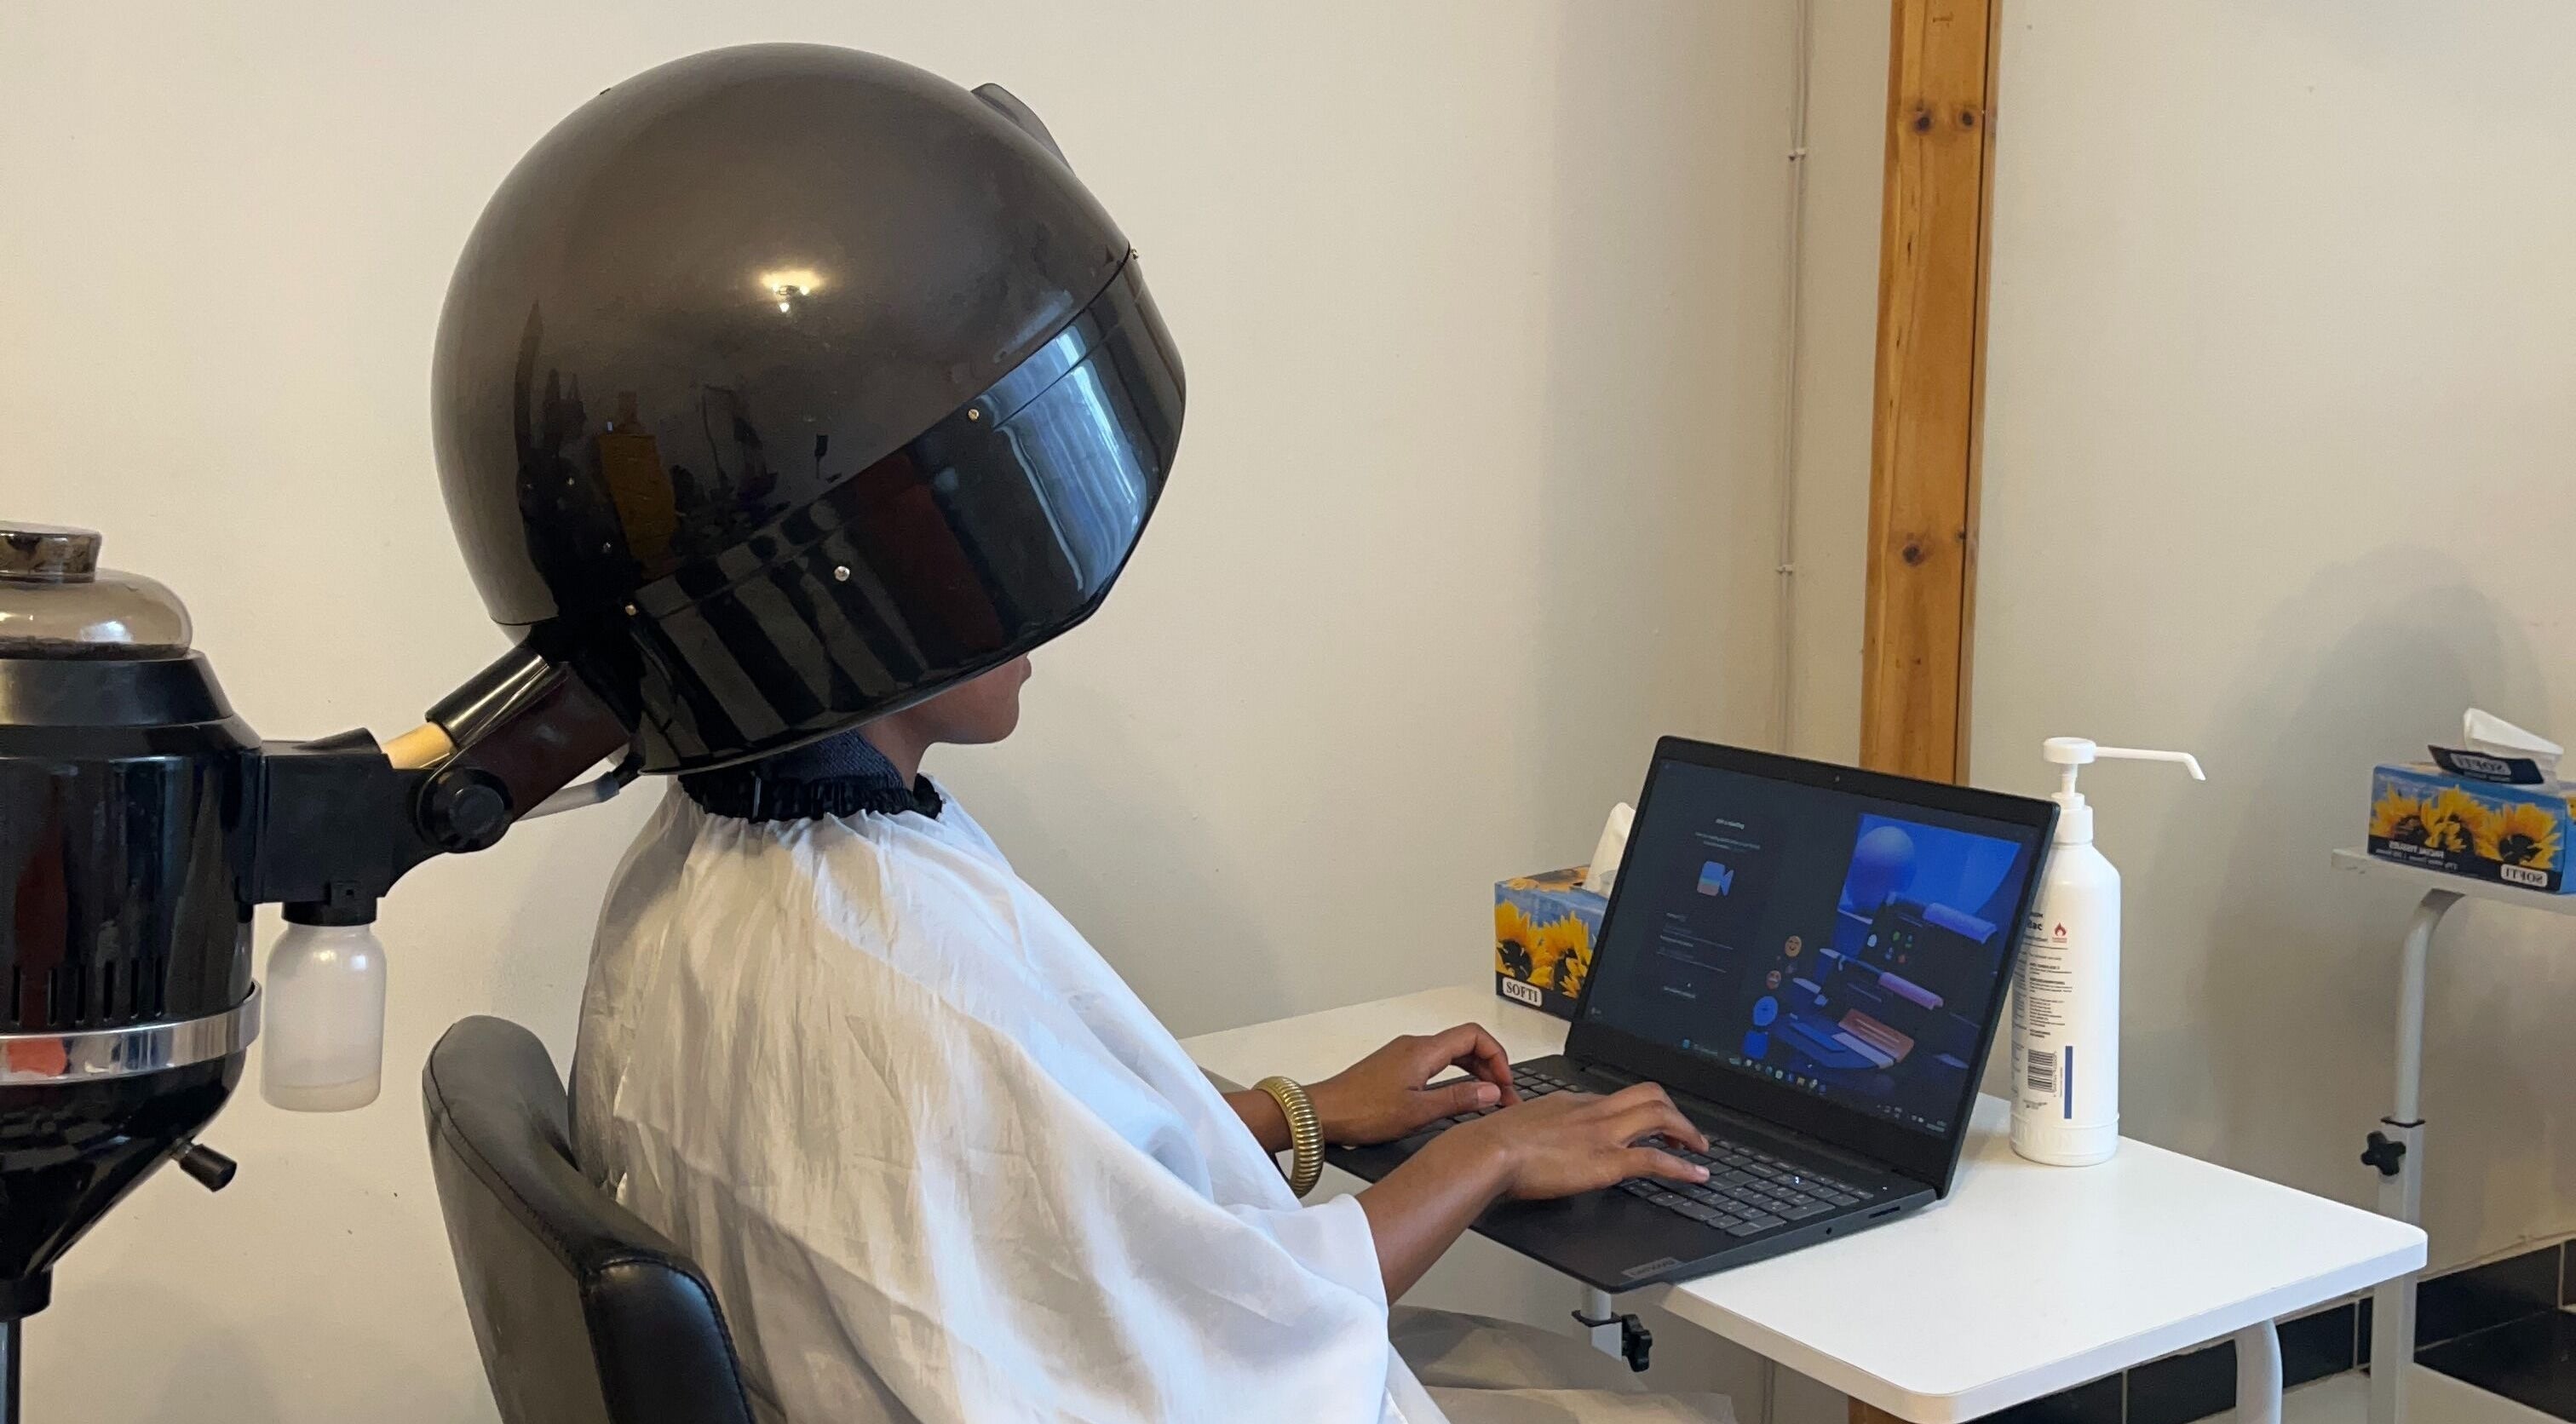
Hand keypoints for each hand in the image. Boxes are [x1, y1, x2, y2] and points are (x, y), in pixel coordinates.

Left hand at [1306, 1023, 1521, 1145]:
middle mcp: (1414, 1045)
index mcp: (1423, 1050)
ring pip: (1450, 1054)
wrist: (1323, 1112)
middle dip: (1489, 1066)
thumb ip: (1458, 1100)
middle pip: (1465, 1043)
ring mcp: (1403, 1054)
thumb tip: (1493, 1092)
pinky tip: (1456, 1096)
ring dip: (1472, 1072)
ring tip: (1486, 1098)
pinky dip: (1453, 1075)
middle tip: (1502, 1096)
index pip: (1474, 1036)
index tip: (1505, 1083)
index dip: (1497, 1056)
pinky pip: (1434, 1062)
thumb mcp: (1417, 1112)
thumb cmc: (1362, 1112)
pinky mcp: (1395, 1066)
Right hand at [1445, 1082, 1709, 1201]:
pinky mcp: (1606, 1160)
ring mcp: (1602, 1133)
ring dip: (1686, 1131)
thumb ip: (1541, 1128)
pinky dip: (1683, 1166)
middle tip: (1686, 1132)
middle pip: (1650, 1095)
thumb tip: (1543, 1140)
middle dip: (1674, 1112)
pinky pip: (1656, 1159)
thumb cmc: (1493, 1143)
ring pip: (1661, 1115)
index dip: (1641, 1109)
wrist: (1487, 1152)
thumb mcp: (1522, 1124)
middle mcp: (1593, 1111)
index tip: (1649, 1121)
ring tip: (1699, 1148)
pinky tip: (1696, 1175)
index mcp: (1572, 1103)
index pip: (1619, 1099)